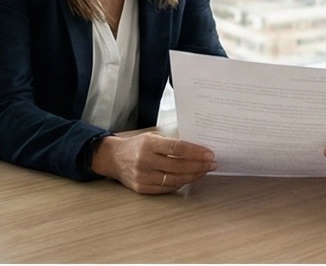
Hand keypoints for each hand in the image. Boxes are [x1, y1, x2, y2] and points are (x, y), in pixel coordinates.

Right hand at [91, 132, 216, 193]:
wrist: (113, 158)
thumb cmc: (136, 145)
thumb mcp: (152, 137)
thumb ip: (171, 143)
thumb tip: (197, 150)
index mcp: (148, 144)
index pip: (177, 148)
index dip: (196, 152)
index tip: (210, 154)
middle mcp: (145, 161)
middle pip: (179, 166)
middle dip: (199, 165)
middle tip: (212, 163)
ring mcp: (143, 176)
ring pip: (175, 179)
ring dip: (193, 176)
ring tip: (204, 171)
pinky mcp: (142, 188)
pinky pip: (167, 188)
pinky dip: (181, 183)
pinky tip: (190, 178)